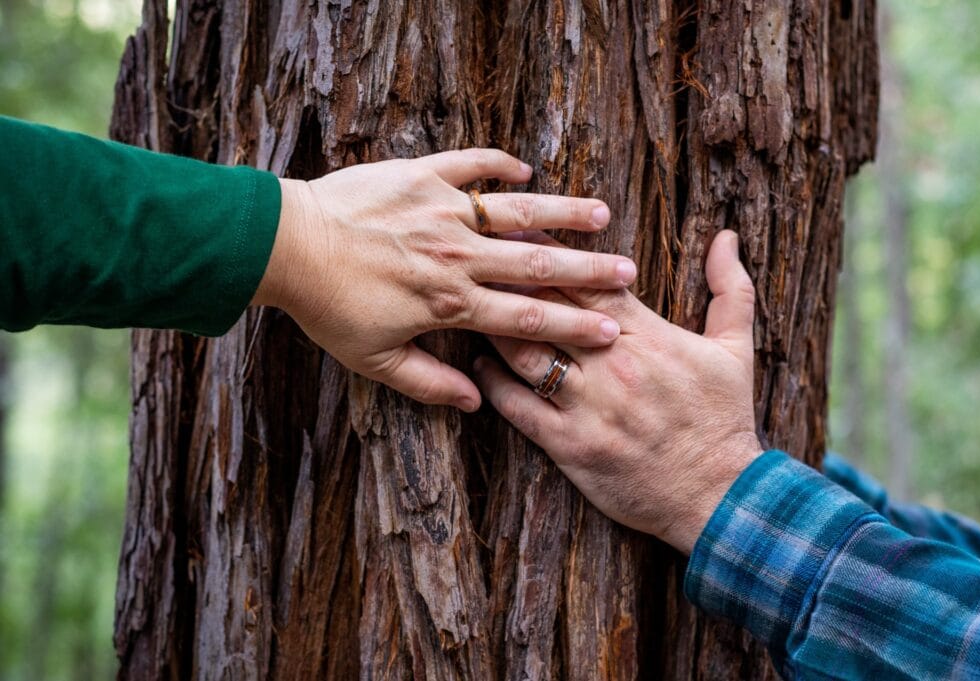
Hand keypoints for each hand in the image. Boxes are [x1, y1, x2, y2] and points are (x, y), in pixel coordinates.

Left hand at [252, 149, 636, 411]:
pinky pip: (470, 164)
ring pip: (517, 212)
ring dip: (562, 213)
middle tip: (627, 271)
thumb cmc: (328, 306)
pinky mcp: (421, 176)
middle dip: (588, 270)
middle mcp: (458, 256)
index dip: (573, 327)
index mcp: (451, 303)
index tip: (611, 331)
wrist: (286, 246)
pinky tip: (526, 170)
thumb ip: (428, 383)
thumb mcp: (374, 360)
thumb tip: (476, 403)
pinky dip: (499, 166)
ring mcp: (443, 211)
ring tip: (601, 214)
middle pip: (538, 264)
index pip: (527, 319)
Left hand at [474, 230, 762, 551]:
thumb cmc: (724, 420)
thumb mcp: (737, 350)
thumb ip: (730, 289)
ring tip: (471, 305)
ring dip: (495, 326)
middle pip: (548, 309)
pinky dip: (494, 383)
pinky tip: (479, 366)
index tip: (520, 231)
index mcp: (649, 336)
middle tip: (480, 257)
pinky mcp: (571, 446)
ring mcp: (589, 407)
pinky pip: (519, 407)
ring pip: (526, 352)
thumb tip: (727, 237)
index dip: (549, 254)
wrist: (720, 496)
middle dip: (511, 279)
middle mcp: (613, 365)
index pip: (588, 282)